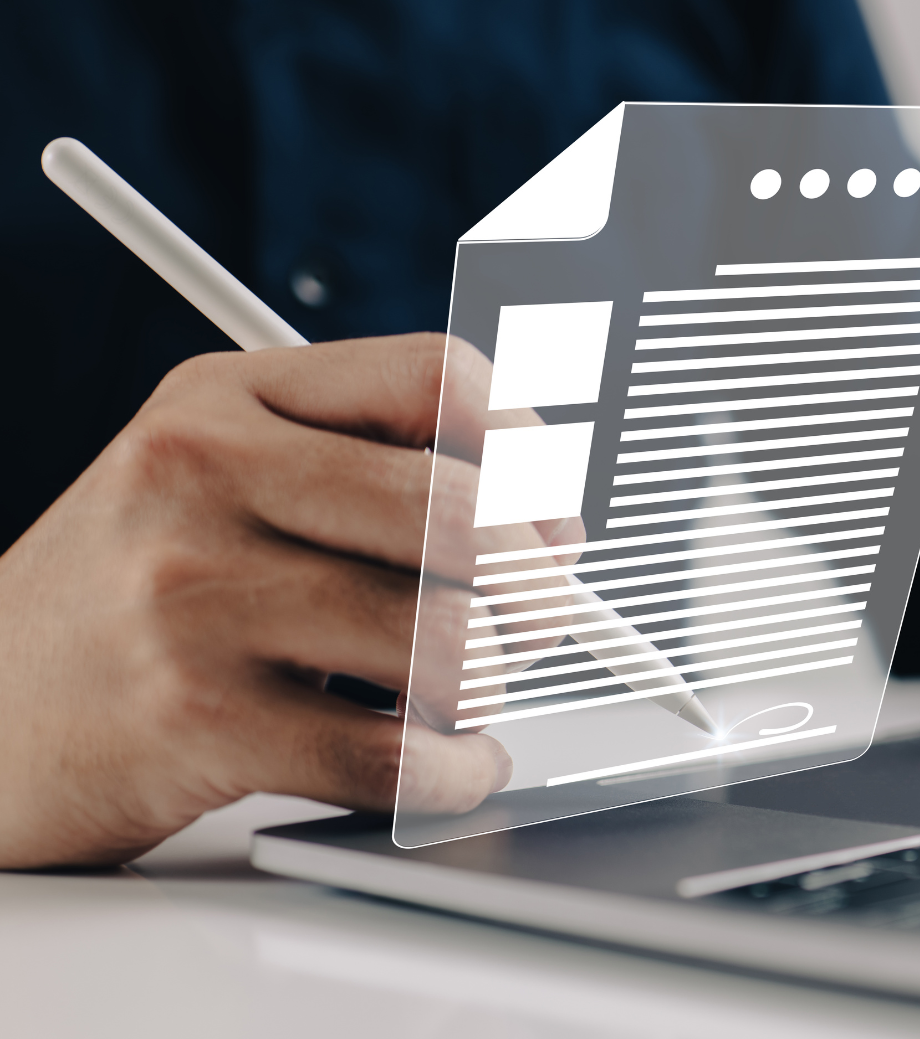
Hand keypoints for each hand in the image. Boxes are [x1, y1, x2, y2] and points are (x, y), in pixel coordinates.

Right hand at [0, 334, 573, 868]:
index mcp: (225, 397)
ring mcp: (190, 596)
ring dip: (491, 685)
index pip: (437, 376)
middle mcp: (201, 476)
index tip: (551, 514)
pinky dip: (453, 773)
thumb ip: (369, 474)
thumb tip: (556, 525)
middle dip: (537, 585)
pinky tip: (447, 765)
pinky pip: (392, 756)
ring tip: (471, 696)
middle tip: (540, 622)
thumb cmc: (132, 598)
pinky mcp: (193, 719)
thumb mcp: (217, 483)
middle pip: (460, 511)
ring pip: (442, 639)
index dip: (531, 447)